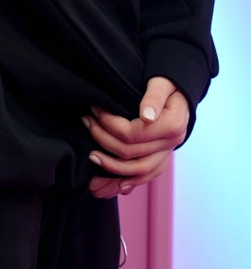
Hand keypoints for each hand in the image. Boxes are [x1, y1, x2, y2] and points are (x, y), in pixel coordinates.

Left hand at [85, 76, 189, 197]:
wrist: (181, 94)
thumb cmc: (169, 85)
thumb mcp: (162, 83)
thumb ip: (154, 97)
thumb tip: (146, 116)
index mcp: (172, 125)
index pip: (132, 133)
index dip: (108, 123)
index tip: (94, 110)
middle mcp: (171, 143)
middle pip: (130, 153)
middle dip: (102, 139)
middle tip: (86, 123)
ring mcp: (167, 154)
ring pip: (137, 172)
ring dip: (111, 168)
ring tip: (90, 157)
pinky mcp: (162, 159)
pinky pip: (145, 177)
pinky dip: (128, 183)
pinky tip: (112, 186)